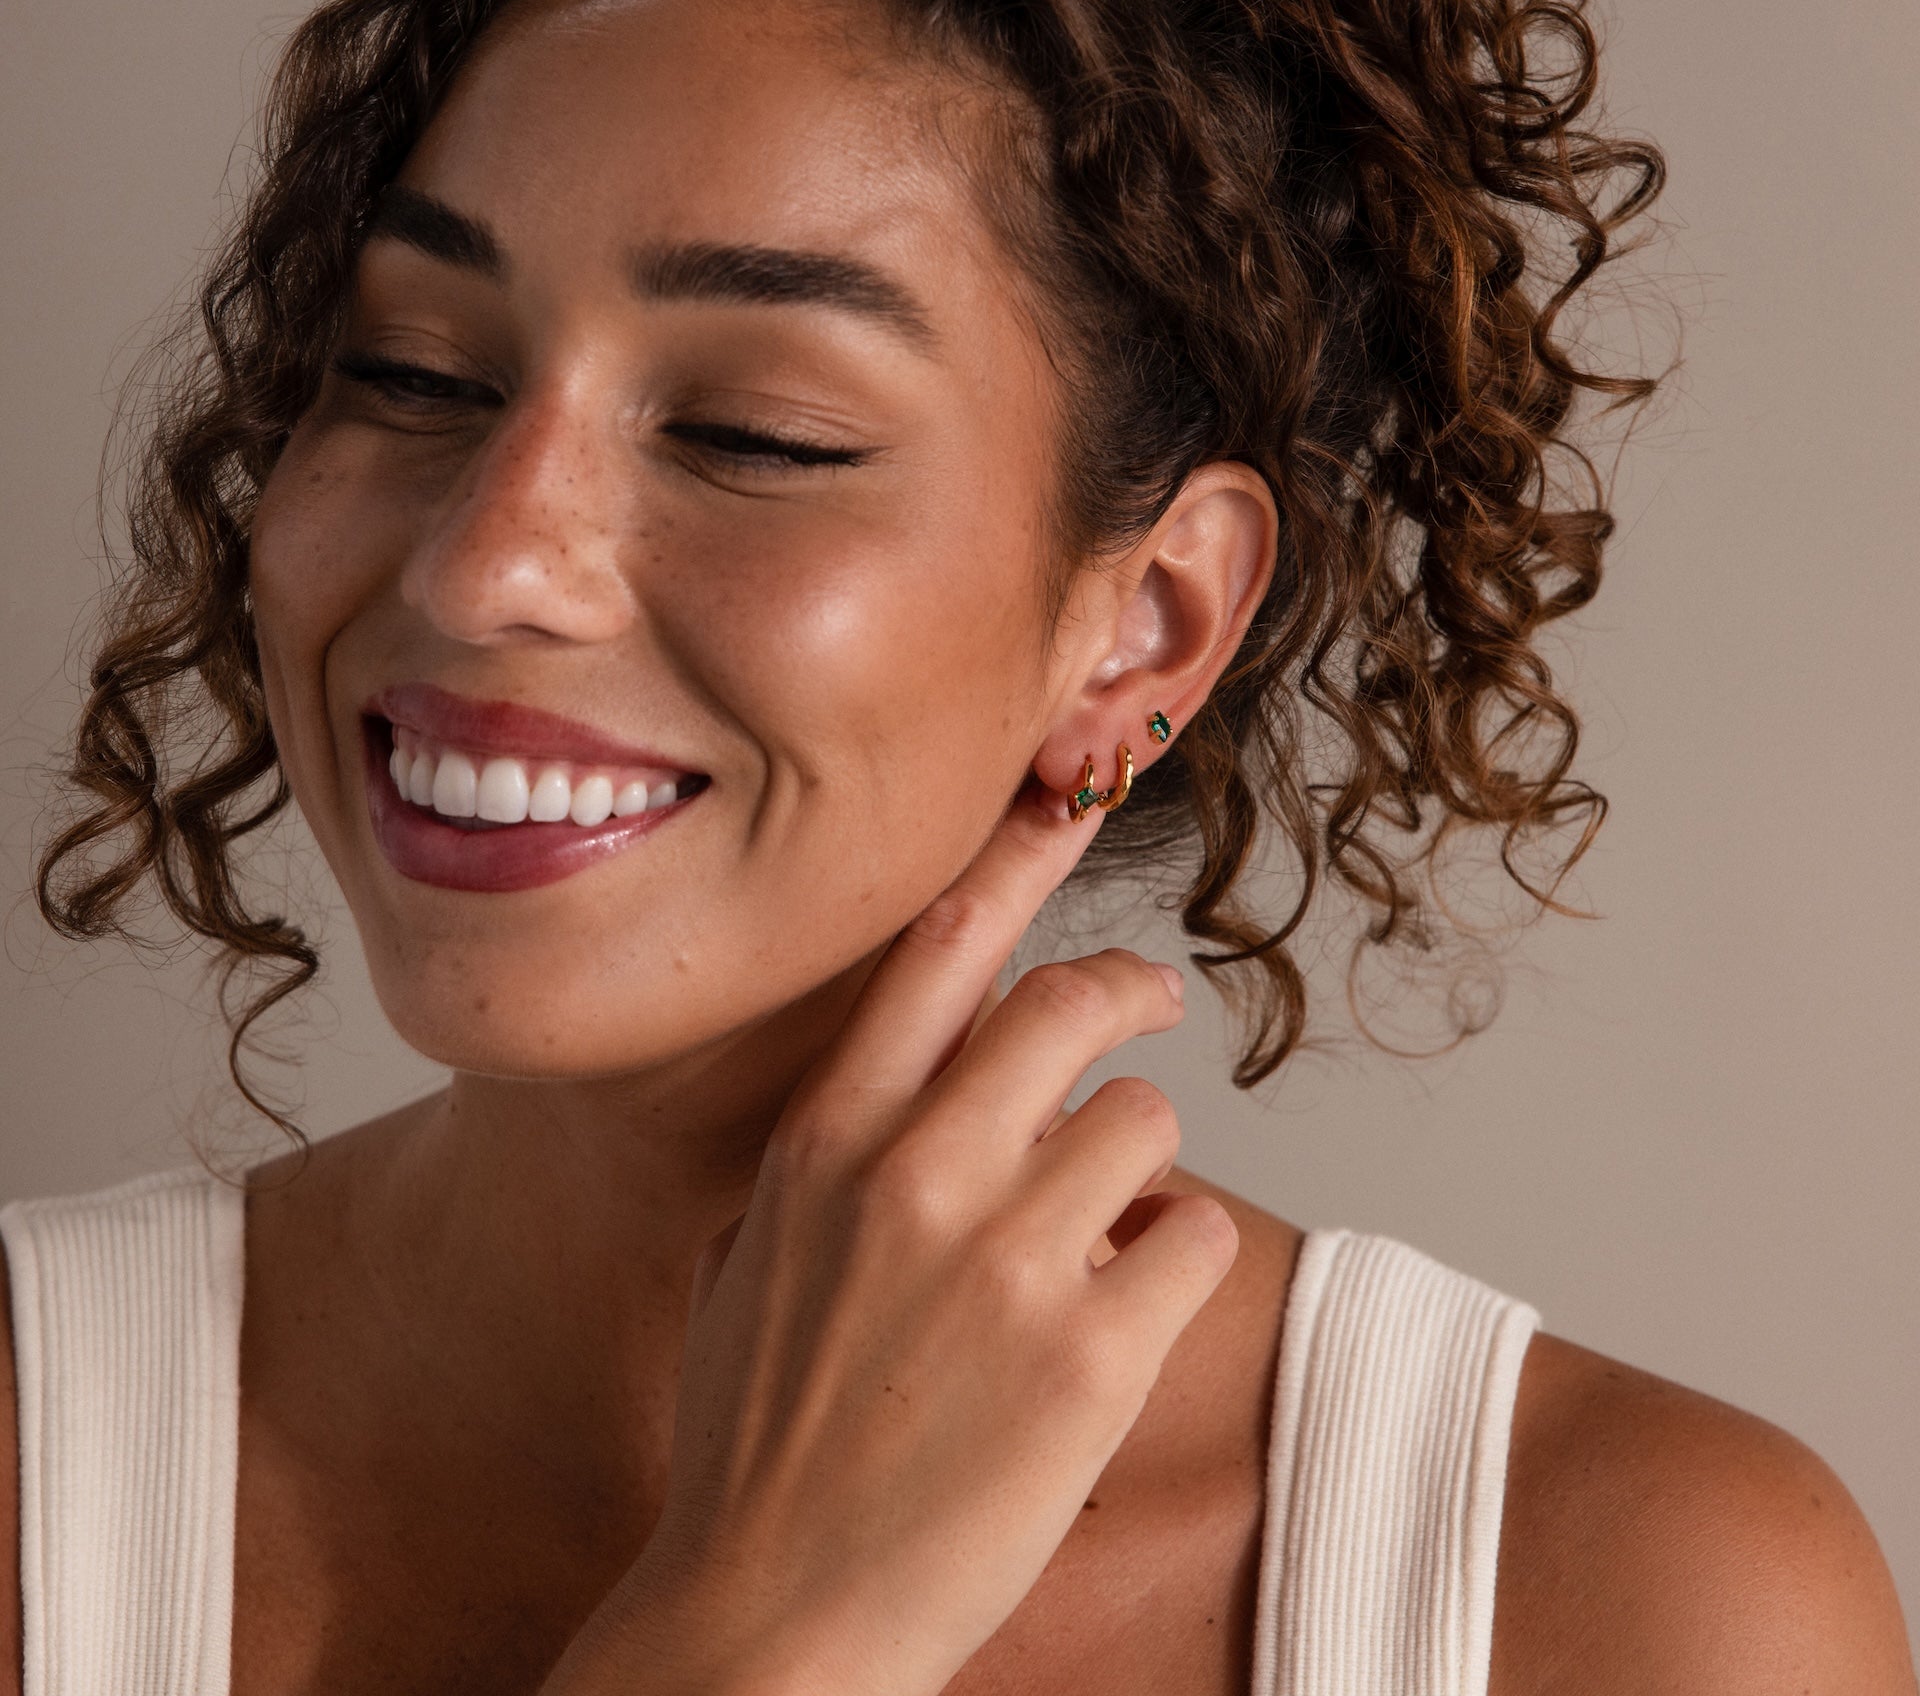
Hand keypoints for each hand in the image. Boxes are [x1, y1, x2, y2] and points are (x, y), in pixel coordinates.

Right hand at [540, 785, 1239, 1695]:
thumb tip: (927, 1085)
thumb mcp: (761, 1255)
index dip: (1017, 862)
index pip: (937, 954)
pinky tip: (1123, 1316)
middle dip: (1126, 995)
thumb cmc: (759, 1437)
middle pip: (1070, 1007)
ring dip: (1139, 1174)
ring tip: (1097, 1245)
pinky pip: (1197, 1240)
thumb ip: (840, 1155)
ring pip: (1145, 1125)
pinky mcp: (1091, 1353)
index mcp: (827, 1142)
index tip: (1069, 806)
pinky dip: (1178, 1265)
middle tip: (1150, 1009)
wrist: (766, 1617)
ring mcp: (1007, 1259)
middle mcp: (915, 1173)